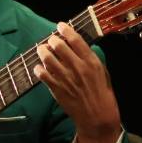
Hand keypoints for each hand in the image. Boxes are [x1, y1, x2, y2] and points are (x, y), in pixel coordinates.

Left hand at [34, 22, 122, 142]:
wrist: (97, 117)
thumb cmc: (103, 93)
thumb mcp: (103, 72)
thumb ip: (91, 59)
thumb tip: (79, 46)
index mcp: (91, 62)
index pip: (76, 40)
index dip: (66, 30)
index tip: (60, 25)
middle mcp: (77, 68)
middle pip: (58, 46)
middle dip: (52, 40)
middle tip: (51, 40)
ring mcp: (65, 78)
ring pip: (47, 58)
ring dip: (43, 51)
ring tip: (42, 50)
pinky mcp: (56, 89)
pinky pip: (42, 75)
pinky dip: (39, 68)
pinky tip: (40, 67)